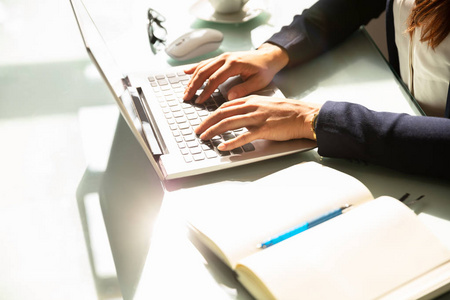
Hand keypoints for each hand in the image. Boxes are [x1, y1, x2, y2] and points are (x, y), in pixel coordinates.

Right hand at [183, 43, 288, 103]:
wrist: (268, 57)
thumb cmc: (264, 69)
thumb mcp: (258, 82)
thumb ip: (244, 89)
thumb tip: (229, 97)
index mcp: (234, 64)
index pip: (215, 79)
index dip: (205, 91)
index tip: (200, 101)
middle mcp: (226, 58)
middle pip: (204, 72)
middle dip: (193, 85)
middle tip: (186, 97)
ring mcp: (223, 57)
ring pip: (202, 67)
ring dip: (192, 79)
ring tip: (186, 90)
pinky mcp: (222, 58)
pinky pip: (205, 62)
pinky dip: (195, 67)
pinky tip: (186, 72)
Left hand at [194, 95, 321, 150]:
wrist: (304, 115)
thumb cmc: (287, 112)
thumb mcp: (265, 105)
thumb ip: (251, 109)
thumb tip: (238, 118)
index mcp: (251, 100)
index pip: (225, 106)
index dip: (212, 114)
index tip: (203, 122)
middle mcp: (252, 106)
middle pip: (223, 113)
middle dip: (207, 122)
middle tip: (198, 131)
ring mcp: (257, 117)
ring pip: (229, 122)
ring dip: (213, 131)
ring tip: (204, 138)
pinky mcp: (264, 129)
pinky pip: (244, 136)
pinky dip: (231, 142)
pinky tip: (223, 147)